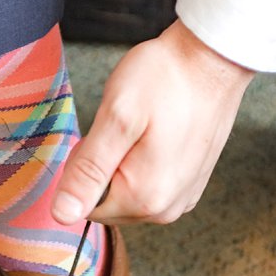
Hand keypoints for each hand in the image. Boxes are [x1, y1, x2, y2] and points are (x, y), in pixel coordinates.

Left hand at [51, 20, 254, 225]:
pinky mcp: (192, 184)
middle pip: (108, 202)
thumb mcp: (115, 119)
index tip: (104, 135)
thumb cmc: (164, 80)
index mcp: (144, 199)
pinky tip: (157, 134)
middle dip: (104, 168)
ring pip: (127, 194)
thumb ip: (87, 172)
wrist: (213, 59)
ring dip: (124, 164)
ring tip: (143, 128)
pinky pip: (150, 186)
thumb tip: (62, 215)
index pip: (86, 205)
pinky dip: (144, 163)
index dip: (84, 168)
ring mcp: (183, 198)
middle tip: (123, 128)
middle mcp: (167, 209)